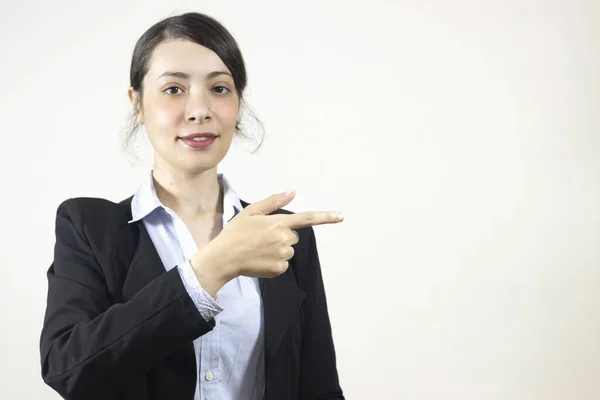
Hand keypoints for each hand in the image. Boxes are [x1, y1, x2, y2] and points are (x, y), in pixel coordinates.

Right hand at [190, 189, 343, 294]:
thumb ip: (273, 201)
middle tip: (262, 237)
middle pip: (293, 236)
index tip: (341, 216)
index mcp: (279, 223)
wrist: (224, 258)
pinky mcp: (279, 270)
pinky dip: (274, 262)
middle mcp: (284, 239)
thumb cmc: (236, 233)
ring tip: (259, 248)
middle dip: (282, 235)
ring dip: (278, 249)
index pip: (307, 218)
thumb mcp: (251, 212)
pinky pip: (283, 264)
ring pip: (288, 250)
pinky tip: (260, 259)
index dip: (326, 217)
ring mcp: (283, 256)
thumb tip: (292, 190)